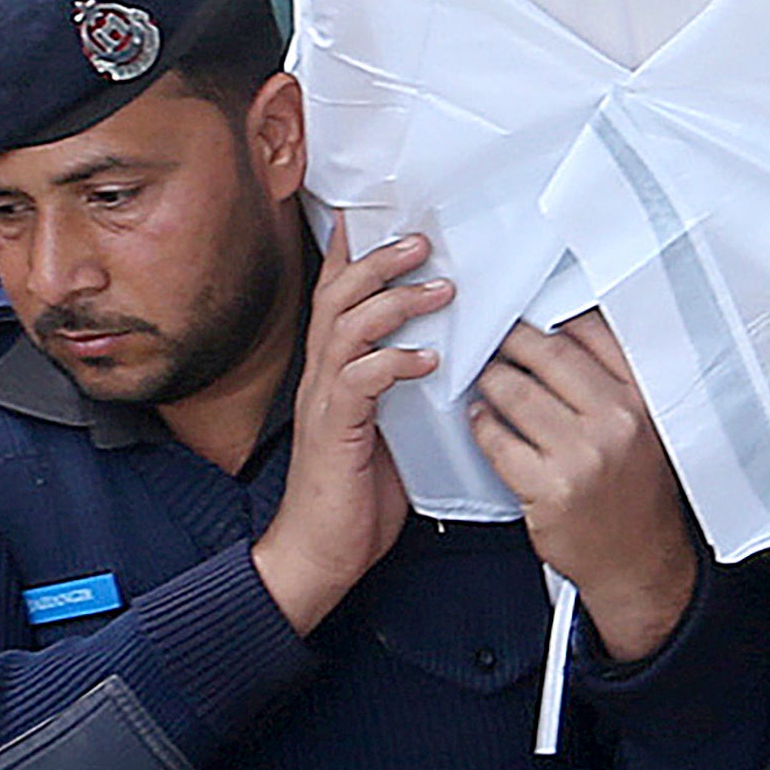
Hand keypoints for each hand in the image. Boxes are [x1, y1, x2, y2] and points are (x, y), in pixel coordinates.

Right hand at [269, 219, 435, 635]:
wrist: (319, 555)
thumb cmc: (356, 495)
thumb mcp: (391, 427)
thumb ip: (407, 388)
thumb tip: (449, 353)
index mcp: (335, 372)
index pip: (337, 297)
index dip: (353, 253)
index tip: (377, 215)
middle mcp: (323, 378)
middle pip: (338, 296)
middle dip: (379, 260)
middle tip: (423, 240)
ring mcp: (325, 402)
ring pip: (347, 328)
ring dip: (394, 302)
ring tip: (438, 288)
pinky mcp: (335, 432)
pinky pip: (359, 382)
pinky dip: (394, 363)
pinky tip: (427, 359)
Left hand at [466, 309, 704, 663]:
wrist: (638, 561)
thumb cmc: (637, 493)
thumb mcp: (645, 427)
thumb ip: (613, 382)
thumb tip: (562, 332)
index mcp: (643, 398)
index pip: (593, 332)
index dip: (553, 316)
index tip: (531, 314)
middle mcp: (617, 421)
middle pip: (548, 353)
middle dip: (512, 340)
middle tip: (493, 337)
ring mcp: (583, 455)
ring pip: (515, 393)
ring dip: (490, 379)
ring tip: (483, 376)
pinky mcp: (550, 488)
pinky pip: (499, 441)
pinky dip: (482, 425)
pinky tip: (481, 419)